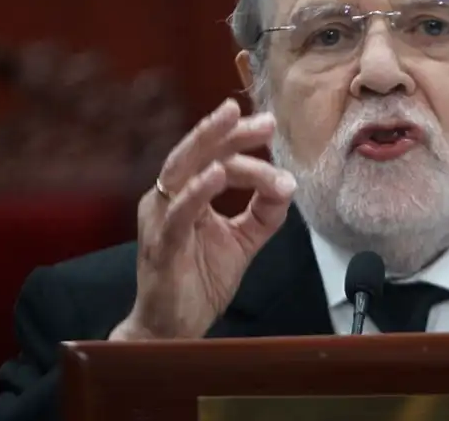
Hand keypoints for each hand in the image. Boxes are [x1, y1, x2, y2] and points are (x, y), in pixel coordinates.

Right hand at [111, 98, 296, 339]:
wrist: (174, 329)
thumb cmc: (200, 281)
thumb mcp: (242, 240)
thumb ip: (264, 213)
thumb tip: (288, 185)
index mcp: (185, 194)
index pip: (214, 156)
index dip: (241, 139)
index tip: (270, 126)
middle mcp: (167, 198)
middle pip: (196, 152)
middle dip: (229, 130)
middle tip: (263, 119)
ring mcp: (160, 219)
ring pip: (183, 170)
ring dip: (212, 146)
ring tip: (233, 124)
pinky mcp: (162, 245)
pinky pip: (178, 213)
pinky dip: (196, 191)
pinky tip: (216, 176)